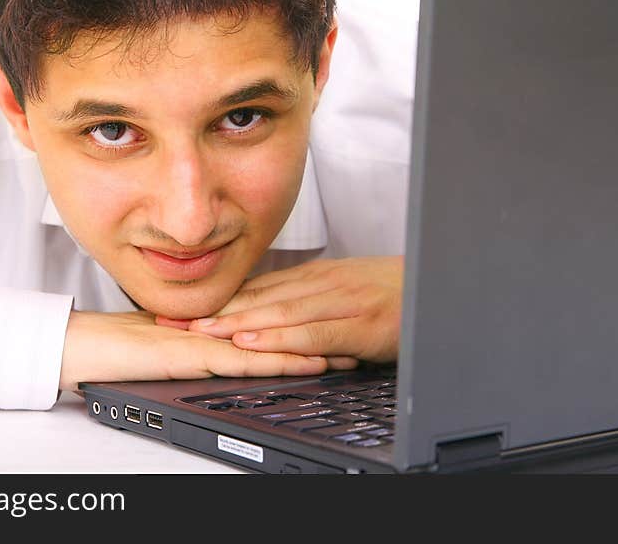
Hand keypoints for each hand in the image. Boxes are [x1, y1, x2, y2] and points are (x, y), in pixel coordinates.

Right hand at [58, 310, 330, 390]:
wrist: (81, 346)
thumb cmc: (117, 346)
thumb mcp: (167, 345)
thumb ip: (195, 342)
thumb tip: (218, 345)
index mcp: (209, 324)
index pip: (263, 320)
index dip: (299, 322)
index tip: (330, 326)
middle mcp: (213, 328)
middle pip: (274, 330)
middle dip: (314, 334)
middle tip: (352, 337)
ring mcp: (206, 340)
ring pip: (269, 343)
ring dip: (309, 349)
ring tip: (345, 355)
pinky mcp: (196, 356)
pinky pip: (248, 361)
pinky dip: (281, 362)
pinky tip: (307, 365)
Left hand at [157, 257, 402, 363]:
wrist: (442, 286)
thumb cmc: (396, 291)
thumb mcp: (347, 289)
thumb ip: (312, 300)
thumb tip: (275, 315)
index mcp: (317, 275)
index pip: (259, 287)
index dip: (219, 298)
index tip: (185, 308)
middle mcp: (322, 283)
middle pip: (259, 297)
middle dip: (214, 309)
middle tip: (175, 319)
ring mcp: (340, 299)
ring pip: (279, 311)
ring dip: (236, 321)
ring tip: (200, 330)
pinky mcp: (359, 321)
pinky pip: (312, 330)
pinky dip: (279, 337)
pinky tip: (254, 341)